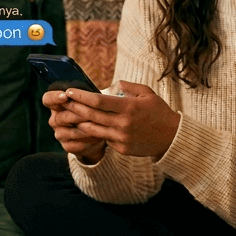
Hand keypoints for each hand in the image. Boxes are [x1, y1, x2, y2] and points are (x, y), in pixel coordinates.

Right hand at [42, 90, 106, 162]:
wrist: (98, 133)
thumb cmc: (92, 110)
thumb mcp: (88, 100)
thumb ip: (84, 96)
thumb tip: (87, 94)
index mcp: (57, 104)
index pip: (48, 99)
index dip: (54, 97)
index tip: (65, 96)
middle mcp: (55, 119)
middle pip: (60, 117)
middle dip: (76, 115)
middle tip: (90, 113)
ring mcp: (59, 134)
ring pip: (68, 132)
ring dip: (83, 128)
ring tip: (97, 125)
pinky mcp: (67, 146)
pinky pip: (76, 144)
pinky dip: (87, 140)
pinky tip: (98, 136)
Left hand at [60, 81, 179, 158]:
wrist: (172, 137)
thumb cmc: (159, 111)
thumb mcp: (147, 93)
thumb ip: (127, 87)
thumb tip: (108, 86)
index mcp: (129, 108)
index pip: (98, 101)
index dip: (81, 96)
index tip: (70, 91)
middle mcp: (123, 124)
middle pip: (91, 115)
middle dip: (75, 107)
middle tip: (64, 101)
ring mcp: (121, 138)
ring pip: (93, 130)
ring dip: (79, 121)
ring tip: (70, 114)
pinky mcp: (121, 149)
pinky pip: (103, 139)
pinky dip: (93, 132)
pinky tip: (85, 126)